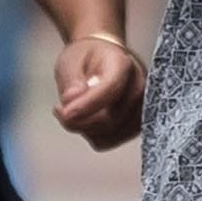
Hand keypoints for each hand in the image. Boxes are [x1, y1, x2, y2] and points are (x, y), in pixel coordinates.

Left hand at [50, 30, 144, 151]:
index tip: (63, 112)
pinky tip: (83, 119)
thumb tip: (71, 99)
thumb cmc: (87, 58)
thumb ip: (71, 79)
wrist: (103, 59)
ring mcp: (141, 109)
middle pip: (110, 119)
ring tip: (71, 112)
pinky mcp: (135, 126)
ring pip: (108, 135)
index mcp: (123, 64)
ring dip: (83, 128)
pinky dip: (89, 135)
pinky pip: (106, 141)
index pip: (110, 88)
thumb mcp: (71, 60)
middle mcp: (140, 87)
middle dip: (79, 121)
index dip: (86, 105)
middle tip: (59, 110)